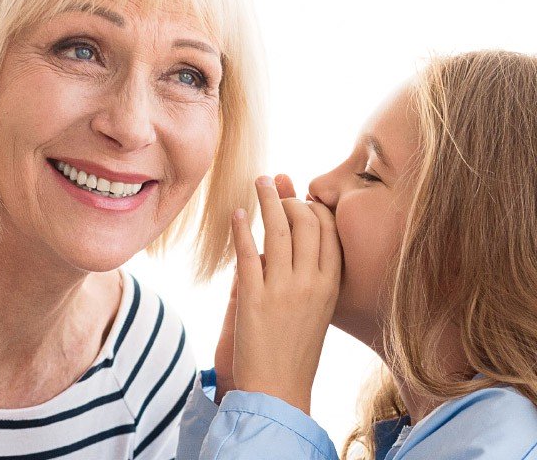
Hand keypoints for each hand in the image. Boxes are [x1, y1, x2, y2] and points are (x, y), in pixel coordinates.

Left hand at [227, 174, 340, 412]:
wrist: (278, 386)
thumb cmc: (295, 350)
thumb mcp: (317, 309)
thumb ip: (311, 278)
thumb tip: (297, 248)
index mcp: (332, 285)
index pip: (328, 232)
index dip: (312, 207)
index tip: (297, 193)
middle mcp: (311, 283)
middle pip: (305, 224)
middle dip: (289, 197)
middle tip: (273, 181)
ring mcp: (283, 289)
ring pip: (278, 232)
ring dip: (267, 201)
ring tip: (258, 181)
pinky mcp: (253, 297)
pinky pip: (248, 254)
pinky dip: (241, 230)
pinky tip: (236, 213)